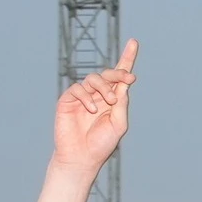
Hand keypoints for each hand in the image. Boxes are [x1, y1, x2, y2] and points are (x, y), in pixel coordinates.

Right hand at [49, 41, 139, 175]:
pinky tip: (91, 108)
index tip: (134, 43)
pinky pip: (78, 89)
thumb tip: (124, 85)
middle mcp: (98, 95)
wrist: (81, 158)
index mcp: (112, 100)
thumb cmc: (101, 144)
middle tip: (129, 79)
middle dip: (119, 73)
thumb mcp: (118, 124)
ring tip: (108, 102)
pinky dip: (87, 96)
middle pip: (108, 74)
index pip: (120, 77)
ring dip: (104, 87)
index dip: (127, 59)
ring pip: (94, 78)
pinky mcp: (67, 100)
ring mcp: (82, 97)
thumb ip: (121, 104)